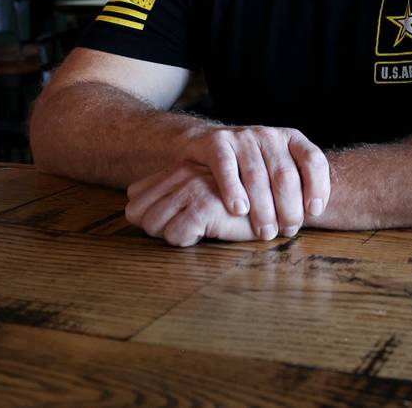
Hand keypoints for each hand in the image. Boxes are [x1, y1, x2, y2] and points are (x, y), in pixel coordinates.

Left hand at [125, 165, 254, 246]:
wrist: (277, 203)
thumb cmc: (238, 203)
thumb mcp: (201, 192)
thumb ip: (172, 196)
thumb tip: (134, 211)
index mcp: (178, 169)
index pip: (135, 201)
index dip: (148, 220)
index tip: (173, 224)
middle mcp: (182, 173)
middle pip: (138, 215)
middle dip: (156, 230)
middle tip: (186, 231)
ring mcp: (191, 187)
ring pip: (153, 226)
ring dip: (173, 236)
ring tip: (200, 231)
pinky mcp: (204, 205)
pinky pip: (175, 236)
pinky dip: (188, 241)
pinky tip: (211, 233)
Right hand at [180, 124, 331, 240]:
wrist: (208, 143)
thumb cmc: (252, 165)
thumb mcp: (277, 167)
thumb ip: (295, 185)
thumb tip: (312, 214)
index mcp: (291, 139)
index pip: (313, 159)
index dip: (318, 186)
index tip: (314, 212)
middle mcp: (269, 136)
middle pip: (285, 174)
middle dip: (289, 208)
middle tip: (287, 231)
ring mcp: (243, 137)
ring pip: (257, 176)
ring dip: (263, 209)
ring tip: (265, 232)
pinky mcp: (218, 143)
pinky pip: (227, 168)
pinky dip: (234, 191)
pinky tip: (239, 210)